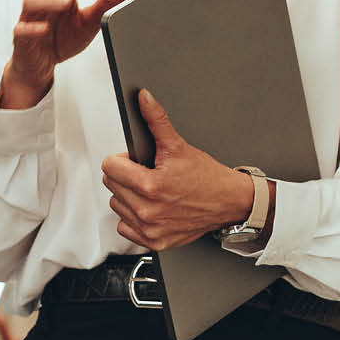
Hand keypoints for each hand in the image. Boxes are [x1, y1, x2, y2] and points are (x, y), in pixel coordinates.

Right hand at [0, 0, 133, 108]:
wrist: (40, 64)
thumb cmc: (62, 38)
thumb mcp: (90, 21)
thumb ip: (107, 3)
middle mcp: (43, 1)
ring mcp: (30, 18)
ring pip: (32, 1)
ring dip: (50, 0)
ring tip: (68, 2)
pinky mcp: (22, 38)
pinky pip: (22, 29)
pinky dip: (32, 27)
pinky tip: (45, 28)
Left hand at [101, 89, 253, 249]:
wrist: (229, 202)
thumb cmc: (207, 178)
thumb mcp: (179, 146)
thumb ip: (157, 120)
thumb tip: (144, 98)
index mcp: (152, 186)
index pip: (110, 168)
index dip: (122, 160)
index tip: (136, 161)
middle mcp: (149, 211)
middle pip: (111, 186)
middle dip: (126, 176)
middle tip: (148, 173)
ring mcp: (151, 228)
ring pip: (117, 205)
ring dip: (128, 197)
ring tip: (151, 191)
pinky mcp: (154, 241)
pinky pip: (125, 227)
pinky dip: (133, 218)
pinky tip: (150, 208)